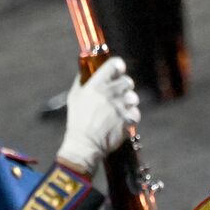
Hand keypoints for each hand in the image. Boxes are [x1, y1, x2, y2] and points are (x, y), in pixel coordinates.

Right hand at [55, 57, 140, 174]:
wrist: (85, 144)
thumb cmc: (77, 121)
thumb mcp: (74, 97)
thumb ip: (81, 81)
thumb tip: (85, 69)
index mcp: (96, 85)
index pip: (114, 65)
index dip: (118, 66)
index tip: (118, 70)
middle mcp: (110, 94)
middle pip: (127, 81)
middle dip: (125, 86)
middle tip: (119, 93)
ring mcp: (120, 107)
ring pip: (134, 97)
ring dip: (128, 102)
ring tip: (120, 109)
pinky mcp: (127, 120)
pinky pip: (136, 113)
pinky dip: (131, 117)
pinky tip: (122, 121)